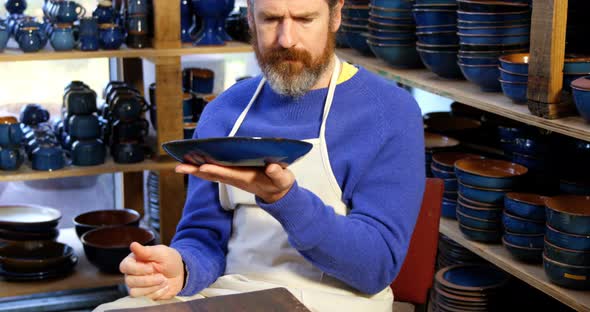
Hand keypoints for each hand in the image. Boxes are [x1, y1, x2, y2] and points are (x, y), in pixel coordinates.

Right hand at [119, 242, 184, 299]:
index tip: (152, 267)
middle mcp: (131, 274)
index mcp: (133, 260)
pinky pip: (144, 298)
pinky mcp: (143, 295)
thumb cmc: (169, 260)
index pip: (125, 266)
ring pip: (135, 292)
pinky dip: (157, 293)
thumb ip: (146, 251)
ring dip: (153, 287)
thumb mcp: (161, 253)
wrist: (180, 273)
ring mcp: (136, 286)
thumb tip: (133, 245)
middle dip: (148, 280)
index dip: (138, 269)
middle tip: (162, 276)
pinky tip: (164, 287)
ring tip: (164, 280)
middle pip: (130, 281)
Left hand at [176, 163, 294, 203]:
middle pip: (213, 174)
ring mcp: (233, 177)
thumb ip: (278, 174)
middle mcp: (236, 178)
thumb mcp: (283, 179)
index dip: (215, 170)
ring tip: (180, 165)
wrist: (278, 193)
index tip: (202, 167)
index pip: (228, 174)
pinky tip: (193, 164)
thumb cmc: (280, 184)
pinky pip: (215, 171)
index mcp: (247, 178)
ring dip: (195, 170)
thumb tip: (273, 167)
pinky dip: (203, 168)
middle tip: (179, 167)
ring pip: (211, 174)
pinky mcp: (233, 175)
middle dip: (196, 171)